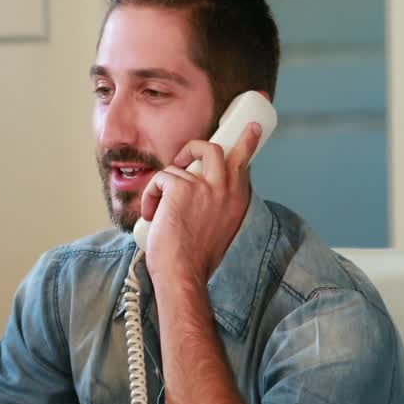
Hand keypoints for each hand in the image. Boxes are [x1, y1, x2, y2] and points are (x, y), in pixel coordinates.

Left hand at [139, 122, 260, 289]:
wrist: (183, 274)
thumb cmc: (196, 258)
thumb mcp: (221, 228)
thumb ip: (219, 205)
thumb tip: (202, 190)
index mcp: (238, 199)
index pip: (243, 162)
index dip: (246, 143)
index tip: (251, 128)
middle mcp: (226, 189)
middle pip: (214, 149)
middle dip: (194, 147)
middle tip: (183, 158)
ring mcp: (205, 187)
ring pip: (180, 165)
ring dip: (164, 184)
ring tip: (161, 208)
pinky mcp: (181, 189)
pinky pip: (161, 177)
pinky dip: (151, 195)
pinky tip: (154, 215)